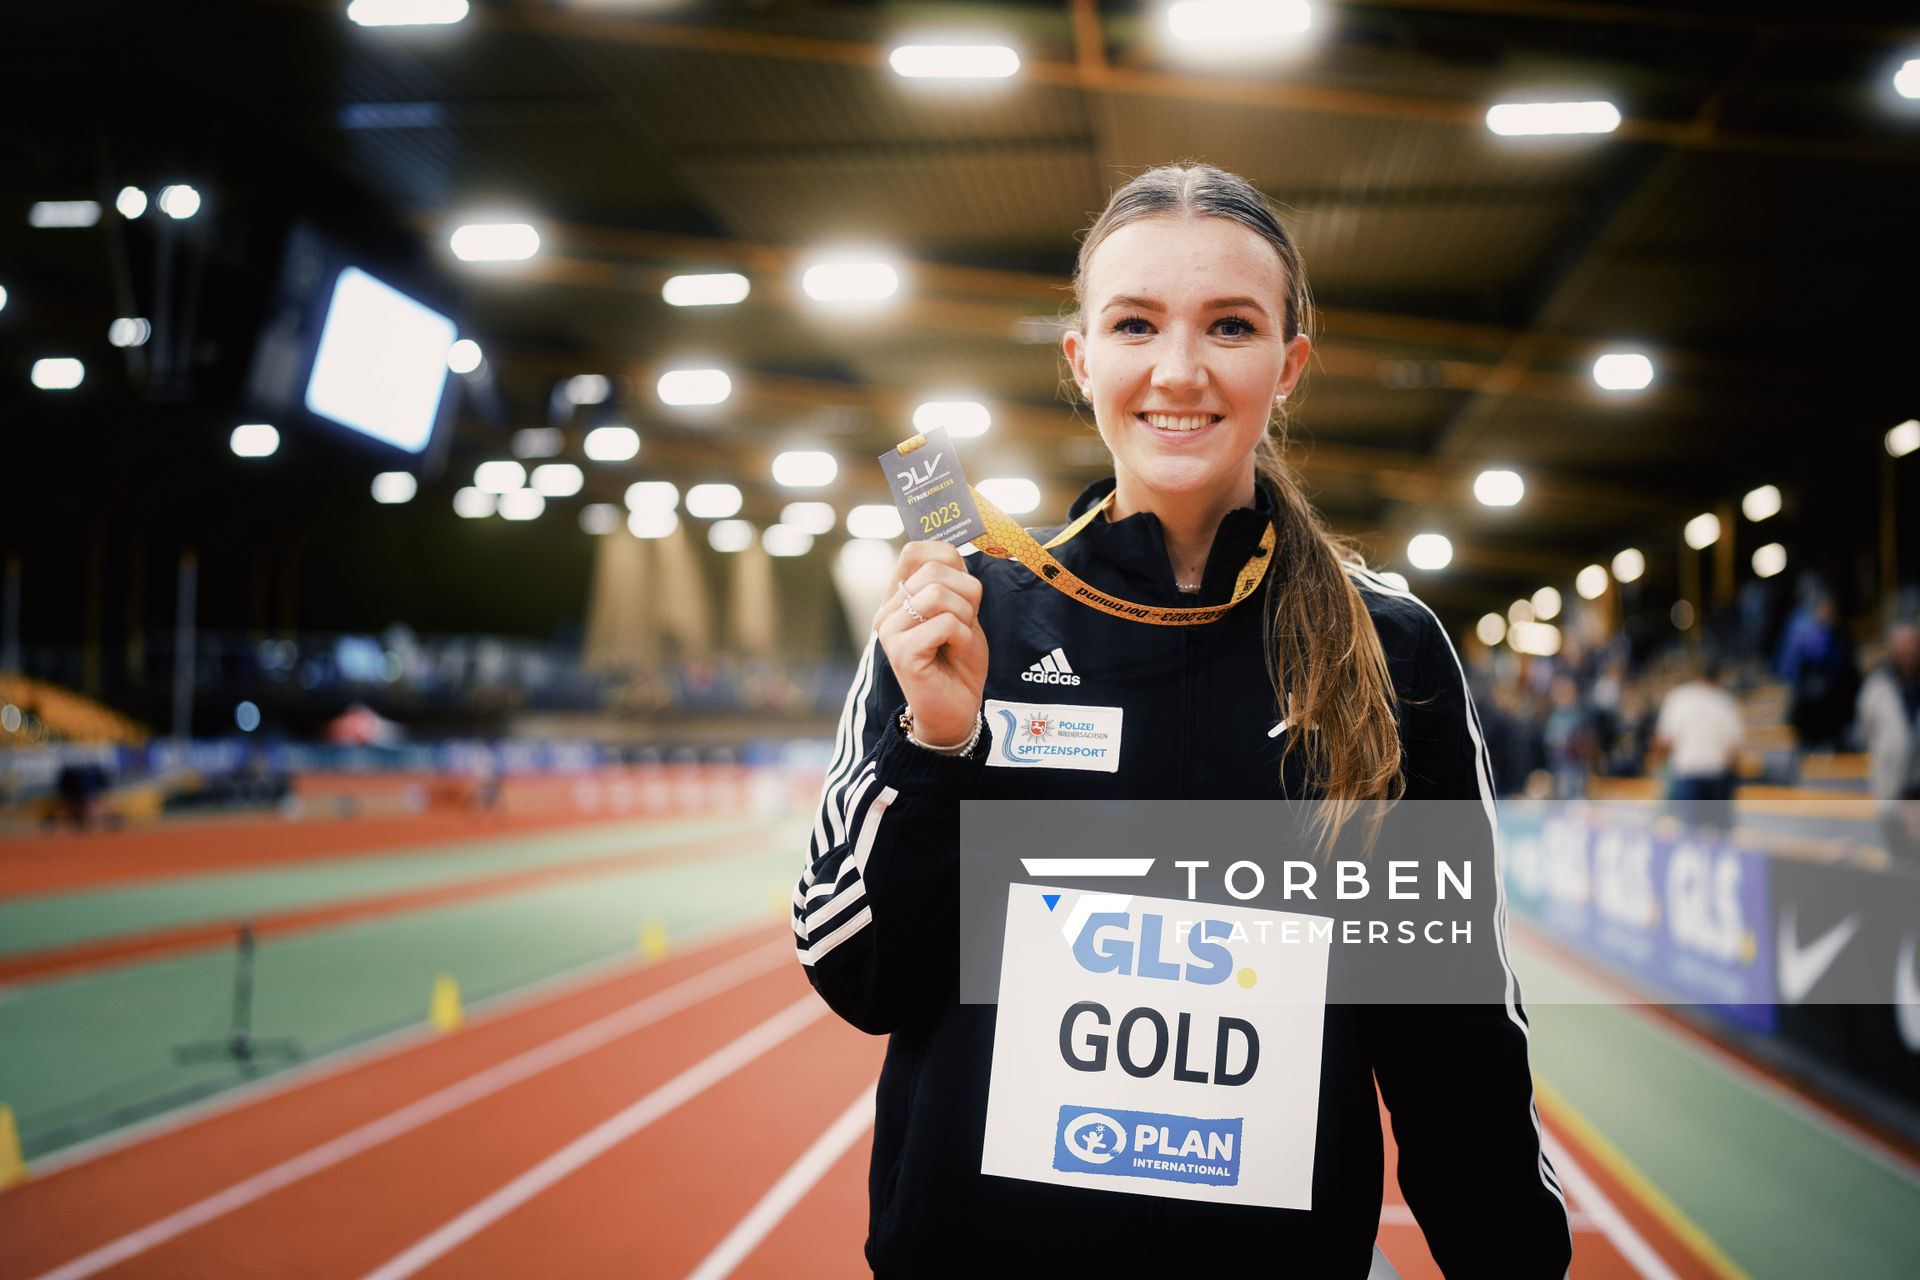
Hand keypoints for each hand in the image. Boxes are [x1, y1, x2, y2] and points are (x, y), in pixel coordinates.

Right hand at [873, 541, 988, 746]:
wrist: (956, 709)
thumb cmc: (958, 660)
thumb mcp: (961, 612)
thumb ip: (954, 583)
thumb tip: (955, 551)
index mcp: (899, 597)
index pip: (914, 550)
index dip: (947, 557)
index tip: (963, 585)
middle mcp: (887, 611)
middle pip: (934, 570)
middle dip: (966, 593)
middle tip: (966, 622)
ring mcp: (890, 631)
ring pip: (938, 593)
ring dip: (965, 615)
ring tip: (960, 638)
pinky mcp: (901, 652)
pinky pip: (944, 623)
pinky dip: (962, 636)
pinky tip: (955, 652)